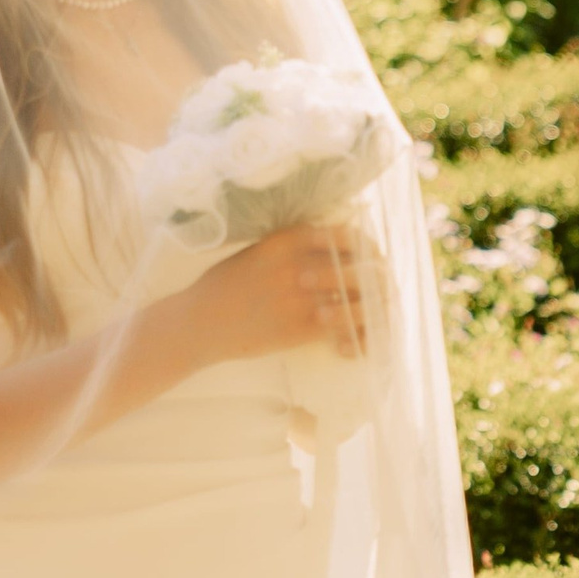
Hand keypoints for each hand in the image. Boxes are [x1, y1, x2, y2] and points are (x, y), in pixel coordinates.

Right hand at [181, 220, 372, 368]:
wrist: (200, 322)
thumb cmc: (224, 285)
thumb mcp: (257, 251)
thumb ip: (290, 245)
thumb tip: (328, 241)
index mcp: (286, 241)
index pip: (344, 235)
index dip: (364, 246)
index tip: (370, 254)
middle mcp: (297, 265)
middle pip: (357, 265)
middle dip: (375, 278)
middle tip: (378, 288)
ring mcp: (299, 297)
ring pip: (354, 299)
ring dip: (368, 308)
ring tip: (371, 315)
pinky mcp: (297, 328)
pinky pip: (339, 328)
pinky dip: (351, 335)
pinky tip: (350, 342)